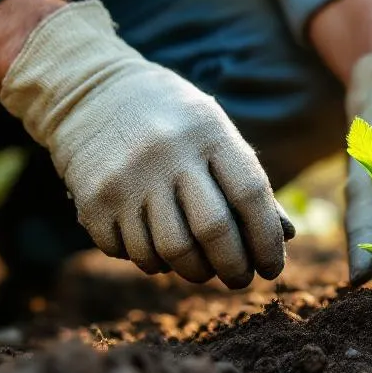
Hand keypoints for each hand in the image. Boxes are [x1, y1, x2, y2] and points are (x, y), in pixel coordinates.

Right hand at [0, 0, 292, 286]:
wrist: (88, 93)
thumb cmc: (170, 119)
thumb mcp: (213, 131)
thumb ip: (245, 180)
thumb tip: (283, 236)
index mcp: (207, 132)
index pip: (250, 197)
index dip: (267, 241)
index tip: (272, 268)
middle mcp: (167, 154)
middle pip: (213, 232)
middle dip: (233, 268)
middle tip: (238, 279)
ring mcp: (127, 178)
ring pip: (170, 253)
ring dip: (192, 271)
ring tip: (198, 266)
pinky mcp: (95, 201)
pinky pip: (131, 253)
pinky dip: (150, 260)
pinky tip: (154, 245)